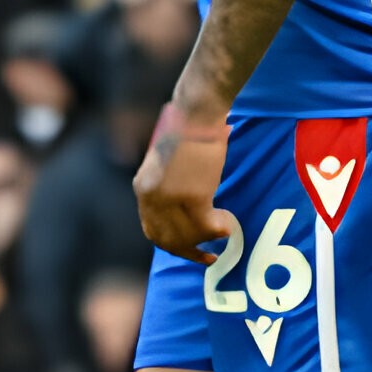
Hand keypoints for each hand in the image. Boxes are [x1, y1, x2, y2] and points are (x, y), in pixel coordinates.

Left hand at [133, 107, 235, 266]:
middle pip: (168, 239)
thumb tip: (179, 215)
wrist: (195, 115)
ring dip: (209, 239)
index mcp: (142, 188)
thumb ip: (165, 190)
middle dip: (190, 251)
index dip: (171, 245)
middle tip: (210, 255)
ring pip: (190, 236)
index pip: (152, 230)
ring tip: (224, 230)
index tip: (190, 251)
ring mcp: (171, 197)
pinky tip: (229, 223)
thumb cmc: (185, 135)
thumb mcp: (163, 165)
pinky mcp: (194, 195)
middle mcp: (152, 196)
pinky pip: (209, 226)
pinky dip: (221, 229)